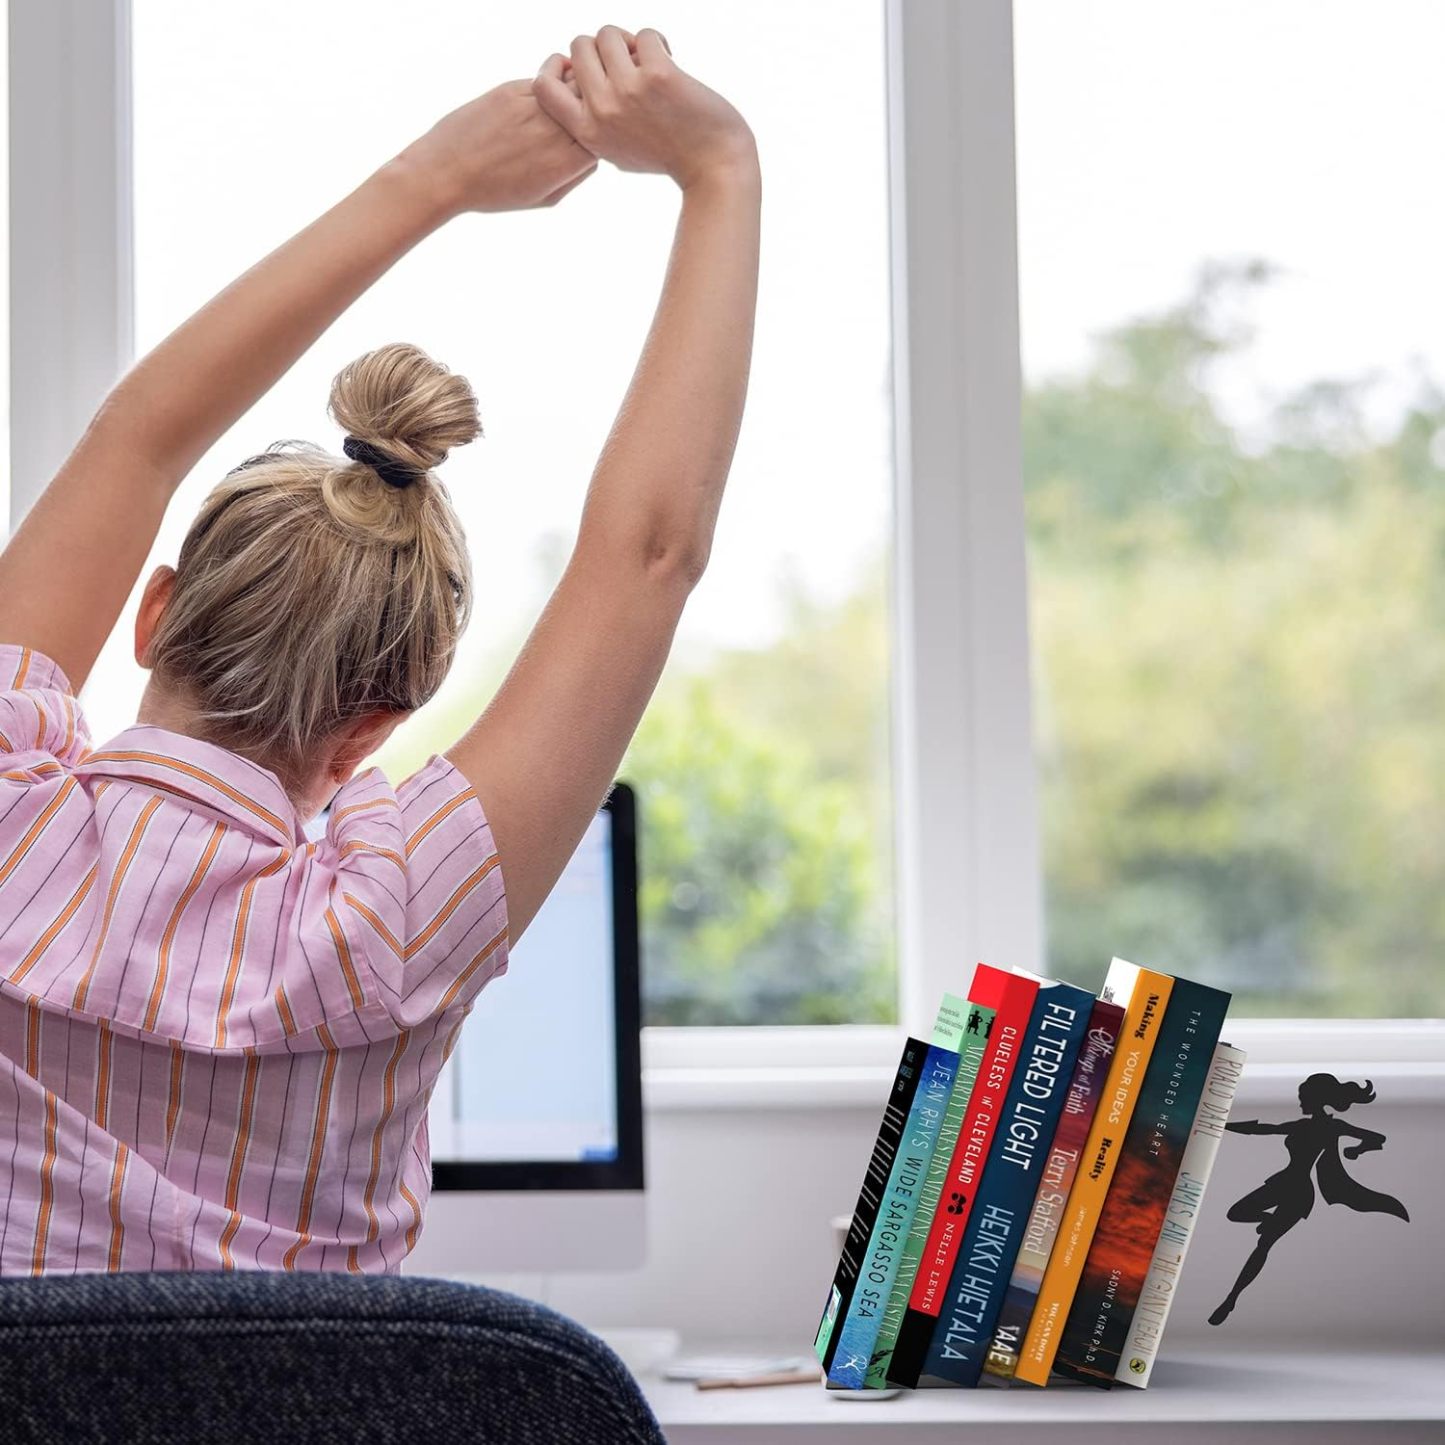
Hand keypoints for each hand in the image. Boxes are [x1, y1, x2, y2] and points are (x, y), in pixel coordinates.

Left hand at [406, 80, 596, 214]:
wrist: (447, 172)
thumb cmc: (495, 192)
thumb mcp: (544, 198)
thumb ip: (575, 176)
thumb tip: (594, 154)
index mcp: (566, 162)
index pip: (603, 136)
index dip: (601, 134)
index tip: (592, 137)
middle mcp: (555, 131)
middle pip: (591, 105)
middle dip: (590, 106)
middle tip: (582, 110)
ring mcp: (534, 106)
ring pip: (570, 85)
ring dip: (571, 90)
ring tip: (561, 101)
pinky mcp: (512, 89)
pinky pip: (542, 80)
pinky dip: (547, 85)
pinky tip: (537, 98)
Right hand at [534, 27, 755, 189]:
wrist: (714, 166)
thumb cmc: (666, 157)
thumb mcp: (617, 150)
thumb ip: (593, 122)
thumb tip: (576, 78)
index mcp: (587, 131)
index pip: (543, 86)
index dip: (560, 66)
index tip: (585, 69)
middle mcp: (602, 111)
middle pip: (579, 47)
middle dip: (603, 47)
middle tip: (627, 63)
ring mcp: (629, 91)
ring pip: (608, 34)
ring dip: (629, 40)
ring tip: (648, 59)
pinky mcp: (658, 75)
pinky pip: (645, 35)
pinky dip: (658, 42)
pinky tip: (670, 59)